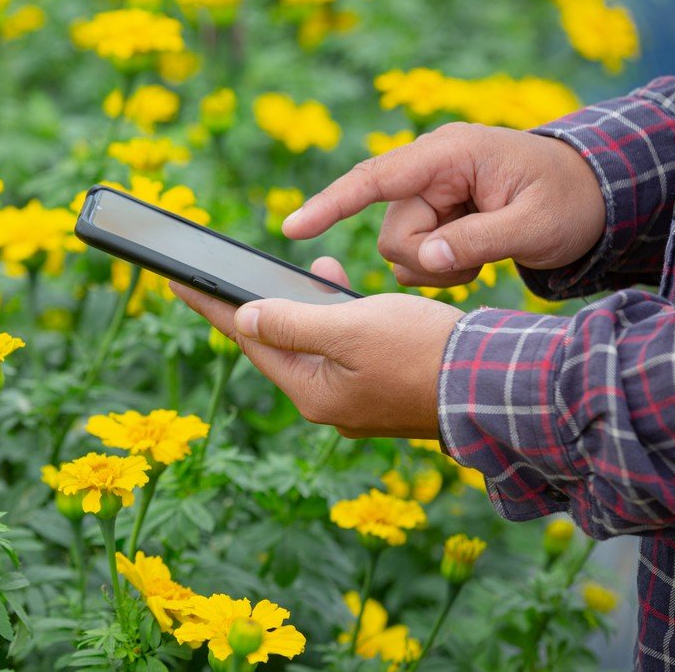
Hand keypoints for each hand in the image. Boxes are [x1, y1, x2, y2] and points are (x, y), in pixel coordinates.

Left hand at [170, 258, 462, 438]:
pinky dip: (339, 320)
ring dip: (308, 306)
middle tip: (237, 272)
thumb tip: (242, 317)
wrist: (496, 385)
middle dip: (263, 304)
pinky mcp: (381, 391)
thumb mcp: (348, 328)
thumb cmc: (422, 352)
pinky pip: (343, 351)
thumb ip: (290, 321)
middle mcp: (328, 403)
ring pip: (314, 345)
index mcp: (312, 393)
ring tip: (316, 272)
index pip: (247, 340)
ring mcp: (355, 400)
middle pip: (278, 344)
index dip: (213, 307)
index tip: (179, 282)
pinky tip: (349, 296)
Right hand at [282, 123, 605, 287]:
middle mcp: (431, 167)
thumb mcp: (537, 225)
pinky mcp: (433, 212)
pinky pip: (413, 253)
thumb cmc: (572, 201)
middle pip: (393, 230)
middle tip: (475, 266)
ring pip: (400, 248)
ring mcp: (431, 191)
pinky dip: (440, 267)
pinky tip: (474, 259)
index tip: (292, 228)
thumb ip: (479, 242)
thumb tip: (425, 260)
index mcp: (450, 153)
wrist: (596, 195)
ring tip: (482, 260)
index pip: (376, 178)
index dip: (331, 203)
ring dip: (436, 268)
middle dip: (428, 259)